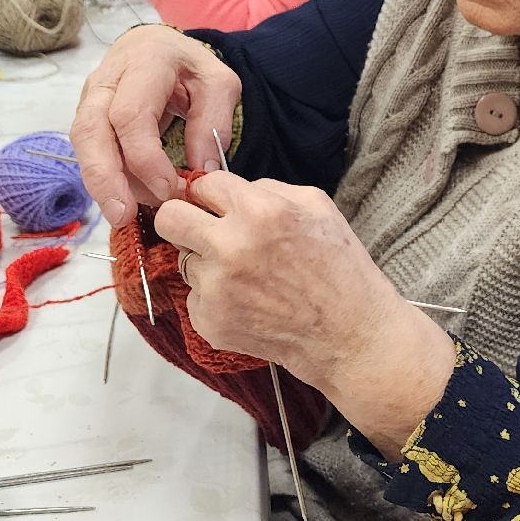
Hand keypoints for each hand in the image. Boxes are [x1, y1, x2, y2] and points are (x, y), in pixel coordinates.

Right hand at [70, 26, 239, 227]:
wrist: (155, 46)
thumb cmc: (189, 67)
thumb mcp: (218, 83)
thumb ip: (213, 122)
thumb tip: (201, 169)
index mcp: (145, 62)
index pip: (130, 115)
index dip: (144, 157)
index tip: (168, 187)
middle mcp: (107, 78)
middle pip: (91, 130)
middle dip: (105, 177)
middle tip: (123, 215)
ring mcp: (90, 97)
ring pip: (83, 143)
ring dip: (100, 184)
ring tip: (123, 215)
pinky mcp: (86, 116)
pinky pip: (88, 151)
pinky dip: (103, 178)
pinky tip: (122, 201)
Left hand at [153, 173, 454, 447]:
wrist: (350, 336)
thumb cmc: (340, 268)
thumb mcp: (318, 207)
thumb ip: (268, 190)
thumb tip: (225, 190)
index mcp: (259, 211)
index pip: (201, 184)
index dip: (211, 194)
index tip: (216, 205)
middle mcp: (230, 247)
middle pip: (169, 218)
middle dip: (184, 219)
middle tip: (204, 231)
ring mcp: (216, 288)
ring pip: (184, 259)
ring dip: (208, 263)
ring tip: (247, 276)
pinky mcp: (209, 321)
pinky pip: (195, 297)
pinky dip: (216, 298)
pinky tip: (250, 304)